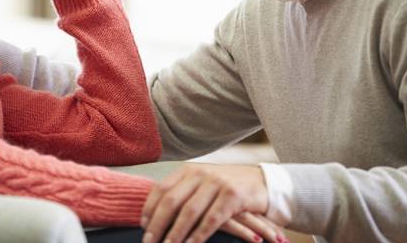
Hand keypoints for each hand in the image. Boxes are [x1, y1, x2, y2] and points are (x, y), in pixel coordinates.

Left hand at [141, 163, 282, 242]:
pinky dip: (198, 235)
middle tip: (148, 242)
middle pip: (171, 200)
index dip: (150, 208)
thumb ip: (183, 193)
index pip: (162, 188)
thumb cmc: (226, 188)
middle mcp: (200, 173)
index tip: (143, 226)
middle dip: (158, 224)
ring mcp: (217, 183)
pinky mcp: (232, 195)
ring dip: (175, 233)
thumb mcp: (203, 184)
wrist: (262, 182)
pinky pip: (211, 219)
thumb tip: (154, 214)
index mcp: (189, 170)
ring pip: (189, 211)